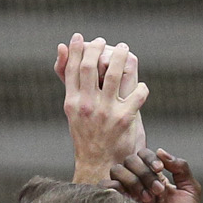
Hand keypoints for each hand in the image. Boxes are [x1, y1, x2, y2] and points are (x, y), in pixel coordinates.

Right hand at [59, 34, 148, 183]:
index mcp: (72, 103)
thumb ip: (69, 81)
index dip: (74, 50)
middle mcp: (87, 106)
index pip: (71, 69)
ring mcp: (106, 111)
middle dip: (96, 48)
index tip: (79, 37)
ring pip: (114, 73)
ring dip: (120, 56)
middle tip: (104, 41)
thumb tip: (60, 48)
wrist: (99, 165)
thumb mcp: (73, 110)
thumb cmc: (86, 135)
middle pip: (89, 66)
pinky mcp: (125, 119)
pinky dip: (141, 88)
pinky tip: (141, 86)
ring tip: (124, 48)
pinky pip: (137, 95)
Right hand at [110, 149, 202, 202]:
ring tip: (147, 199)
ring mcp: (125, 193)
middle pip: (129, 160)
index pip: (142, 154)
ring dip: (133, 180)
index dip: (149, 158)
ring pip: (116, 170)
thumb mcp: (190, 191)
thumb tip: (161, 151)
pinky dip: (115, 188)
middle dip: (144, 172)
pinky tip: (132, 200)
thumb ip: (181, 168)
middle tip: (157, 191)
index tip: (160, 170)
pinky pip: (105, 187)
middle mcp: (137, 181)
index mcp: (152, 176)